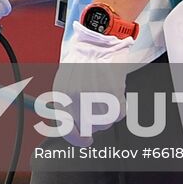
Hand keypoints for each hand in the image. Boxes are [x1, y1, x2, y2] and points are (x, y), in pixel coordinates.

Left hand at [54, 22, 145, 145]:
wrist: (96, 42)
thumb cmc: (80, 62)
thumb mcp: (64, 83)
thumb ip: (65, 107)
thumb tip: (71, 128)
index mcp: (62, 97)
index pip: (67, 130)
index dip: (77, 140)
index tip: (86, 141)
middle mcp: (76, 99)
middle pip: (90, 128)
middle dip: (96, 123)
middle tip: (100, 111)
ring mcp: (95, 96)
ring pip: (106, 122)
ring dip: (109, 113)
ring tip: (106, 94)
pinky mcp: (112, 92)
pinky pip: (120, 112)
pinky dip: (120, 105)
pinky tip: (115, 91)